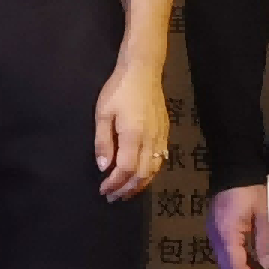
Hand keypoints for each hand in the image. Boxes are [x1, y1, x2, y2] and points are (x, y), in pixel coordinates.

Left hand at [91, 58, 168, 201]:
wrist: (143, 70)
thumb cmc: (119, 89)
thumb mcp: (103, 113)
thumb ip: (103, 141)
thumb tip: (103, 167)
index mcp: (133, 136)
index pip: (125, 169)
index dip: (115, 183)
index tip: (103, 190)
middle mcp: (150, 140)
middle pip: (141, 175)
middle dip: (126, 189)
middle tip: (113, 197)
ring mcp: (160, 137)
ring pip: (153, 170)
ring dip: (139, 185)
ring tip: (125, 191)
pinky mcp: (165, 133)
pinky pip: (160, 160)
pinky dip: (150, 173)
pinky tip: (140, 175)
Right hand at [207, 184, 268, 268]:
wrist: (236, 168)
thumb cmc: (251, 188)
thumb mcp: (264, 213)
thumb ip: (266, 240)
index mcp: (226, 233)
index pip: (235, 266)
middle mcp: (216, 237)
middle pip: (228, 268)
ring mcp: (215, 233)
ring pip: (227, 262)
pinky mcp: (218, 230)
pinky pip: (228, 252)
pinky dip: (242, 259)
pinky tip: (257, 259)